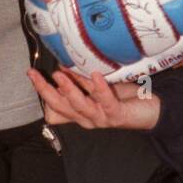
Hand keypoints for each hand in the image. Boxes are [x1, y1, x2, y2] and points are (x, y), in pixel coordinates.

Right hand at [27, 66, 160, 129]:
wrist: (152, 111)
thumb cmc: (124, 98)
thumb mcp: (99, 86)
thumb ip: (83, 80)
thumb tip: (65, 64)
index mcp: (81, 111)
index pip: (56, 101)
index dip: (42, 89)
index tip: (30, 73)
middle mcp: (88, 118)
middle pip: (62, 106)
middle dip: (47, 91)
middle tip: (35, 75)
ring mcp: (101, 119)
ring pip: (81, 106)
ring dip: (69, 90)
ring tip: (59, 74)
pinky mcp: (117, 116)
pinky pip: (106, 103)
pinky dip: (100, 89)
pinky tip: (95, 75)